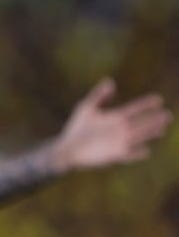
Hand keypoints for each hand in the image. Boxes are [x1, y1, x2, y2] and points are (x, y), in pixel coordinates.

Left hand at [53, 78, 171, 170]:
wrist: (67, 148)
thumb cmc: (76, 128)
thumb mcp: (86, 108)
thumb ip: (98, 95)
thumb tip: (110, 81)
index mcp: (115, 117)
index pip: (135, 109)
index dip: (146, 104)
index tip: (158, 99)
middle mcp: (120, 129)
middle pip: (142, 123)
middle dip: (154, 119)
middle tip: (167, 114)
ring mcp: (119, 142)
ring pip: (139, 137)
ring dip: (150, 133)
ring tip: (161, 129)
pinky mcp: (115, 155)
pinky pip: (129, 155)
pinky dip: (137, 154)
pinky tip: (145, 151)